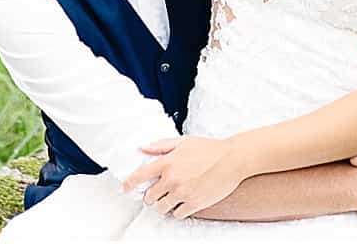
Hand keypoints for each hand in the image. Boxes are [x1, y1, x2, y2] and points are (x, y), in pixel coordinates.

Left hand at [122, 136, 246, 219]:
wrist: (232, 159)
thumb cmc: (209, 149)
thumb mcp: (183, 142)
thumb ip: (161, 146)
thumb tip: (143, 148)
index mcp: (167, 162)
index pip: (140, 176)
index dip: (129, 184)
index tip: (125, 188)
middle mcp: (172, 179)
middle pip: (150, 196)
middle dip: (151, 195)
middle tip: (158, 192)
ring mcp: (183, 193)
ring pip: (162, 208)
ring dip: (163, 205)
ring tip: (170, 199)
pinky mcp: (194, 203)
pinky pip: (177, 214)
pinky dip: (177, 211)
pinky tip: (182, 203)